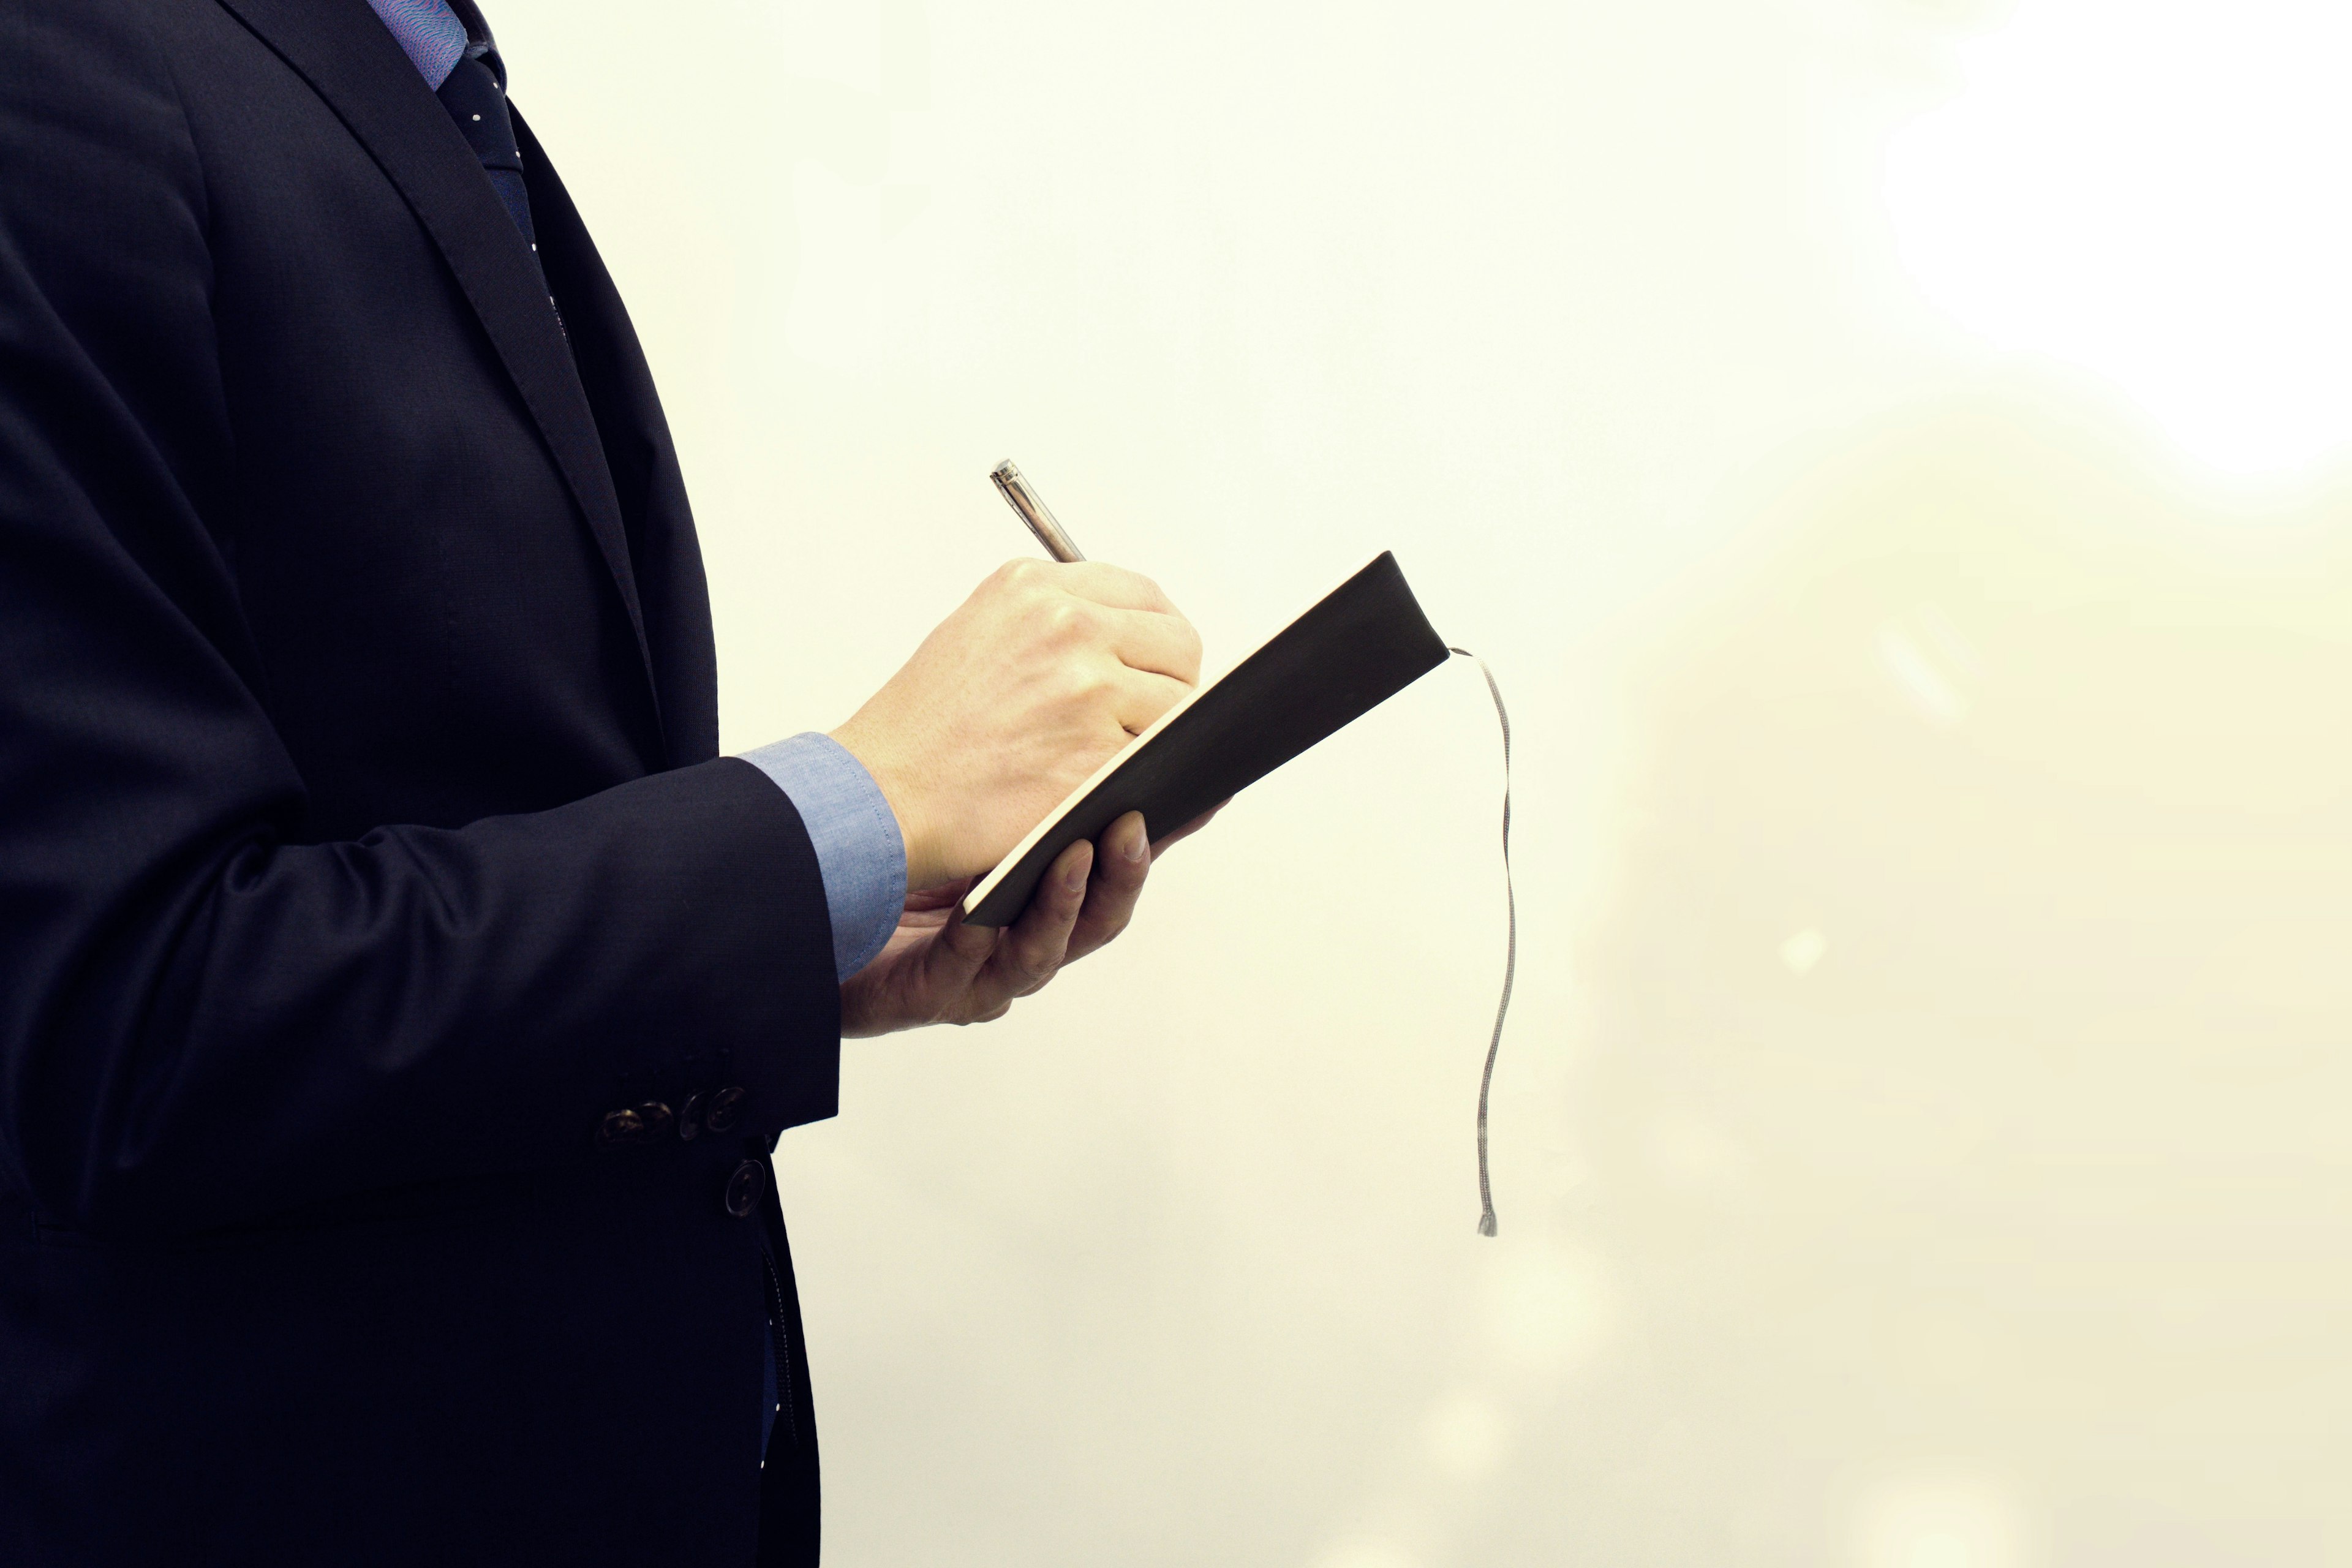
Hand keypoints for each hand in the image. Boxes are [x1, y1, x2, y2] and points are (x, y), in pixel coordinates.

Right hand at [830, 560, 1201, 891]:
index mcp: (1036, 588)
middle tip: (1137, 718)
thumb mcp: (979, 630)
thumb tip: (1122, 631)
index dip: (1157, 637)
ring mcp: (1088, 691)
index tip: (1152, 664)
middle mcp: (1067, 627)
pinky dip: (1141, 778)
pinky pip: (1158, 762)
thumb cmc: (922, 728)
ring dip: (1155, 736)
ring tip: (1104, 754)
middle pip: (1178, 647)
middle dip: (1169, 684)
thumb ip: (1051, 618)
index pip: (1147, 596)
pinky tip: (1101, 784)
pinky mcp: (1097, 755)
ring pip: (1177, 709)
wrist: (882, 795)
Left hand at [840, 806, 1219, 1035]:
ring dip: (1062, 907)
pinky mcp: (928, 993)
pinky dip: (976, 943)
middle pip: (1097, 920)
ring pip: (1041, 955)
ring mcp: (981, 971)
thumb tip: (1104, 715)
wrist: (813, 903)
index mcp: (1043, 891)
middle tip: (1134, 826)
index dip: (1156, 837)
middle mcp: (1023, 937)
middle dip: (1122, 875)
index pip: (1117, 868)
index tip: (1189, 792)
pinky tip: (975, 912)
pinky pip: (961, 973)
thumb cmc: (896, 859)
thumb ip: (1036, 776)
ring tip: (1072, 857)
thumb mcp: (975, 809)